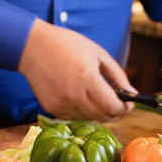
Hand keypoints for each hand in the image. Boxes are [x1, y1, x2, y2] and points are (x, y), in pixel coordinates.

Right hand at [18, 19, 136, 121]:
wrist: (30, 45)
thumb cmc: (64, 44)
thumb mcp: (96, 52)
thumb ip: (117, 75)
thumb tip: (131, 94)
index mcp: (87, 77)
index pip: (114, 107)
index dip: (125, 108)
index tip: (128, 102)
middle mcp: (74, 94)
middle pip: (104, 117)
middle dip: (114, 111)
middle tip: (114, 100)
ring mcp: (61, 102)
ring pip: (89, 118)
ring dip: (96, 110)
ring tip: (91, 93)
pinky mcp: (51, 107)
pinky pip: (73, 116)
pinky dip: (79, 109)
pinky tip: (75, 93)